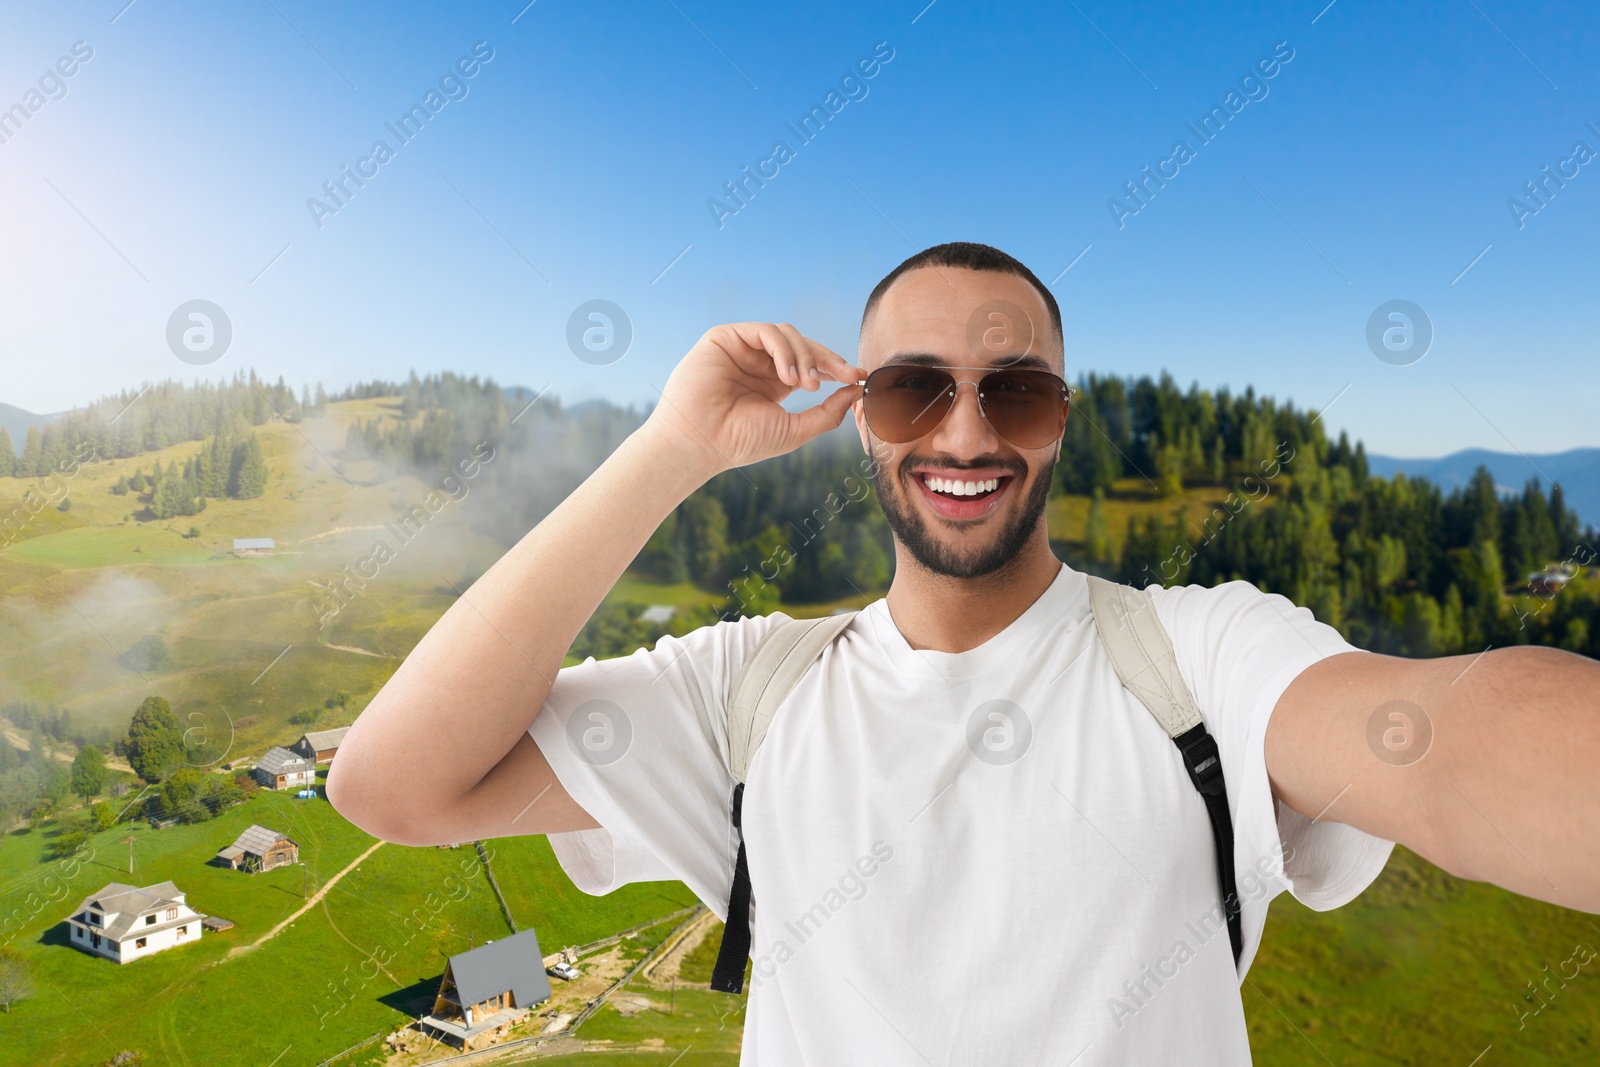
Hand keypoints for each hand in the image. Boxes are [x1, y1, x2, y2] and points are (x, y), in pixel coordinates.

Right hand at [641, 322, 864, 476]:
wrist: (700, 442)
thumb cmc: (740, 442)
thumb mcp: (794, 429)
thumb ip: (827, 412)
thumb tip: (856, 391)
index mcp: (773, 383)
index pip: (811, 364)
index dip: (835, 368)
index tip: (859, 377)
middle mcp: (758, 363)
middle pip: (803, 346)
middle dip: (828, 359)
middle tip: (846, 375)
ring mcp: (742, 348)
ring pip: (787, 335)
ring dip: (805, 356)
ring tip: (807, 385)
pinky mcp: (725, 338)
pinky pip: (765, 331)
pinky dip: (783, 350)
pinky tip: (788, 376)